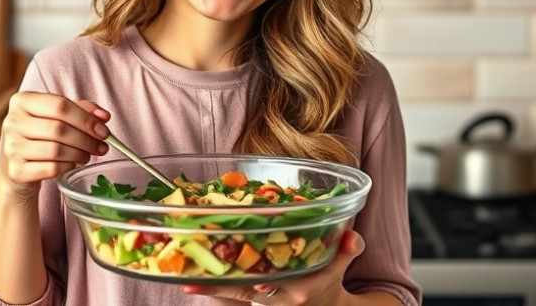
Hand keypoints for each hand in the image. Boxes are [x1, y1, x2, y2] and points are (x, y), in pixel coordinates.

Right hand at [0, 91, 110, 200]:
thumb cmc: (41, 135)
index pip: (60, 105)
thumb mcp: (58, 116)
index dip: (86, 118)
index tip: (104, 129)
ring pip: (56, 150)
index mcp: (22, 101)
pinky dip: (68, 167)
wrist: (16, 165)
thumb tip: (104, 116)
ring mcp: (11, 148)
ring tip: (87, 155)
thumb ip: (82, 110)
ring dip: (79, 154)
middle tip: (102, 146)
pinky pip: (51, 168)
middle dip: (87, 139)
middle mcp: (12, 122)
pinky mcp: (16, 171)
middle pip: (59, 129)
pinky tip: (72, 164)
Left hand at [182, 230, 365, 305]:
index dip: (264, 284)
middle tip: (194, 280)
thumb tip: (352, 237)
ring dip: (208, 288)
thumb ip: (349, 248)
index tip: (255, 283)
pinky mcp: (250, 296)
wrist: (321, 305)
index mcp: (299, 288)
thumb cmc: (328, 278)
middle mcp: (276, 296)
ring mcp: (261, 298)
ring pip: (232, 293)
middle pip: (246, 291)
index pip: (279, 285)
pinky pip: (228, 292)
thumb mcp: (342, 263)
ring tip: (183, 280)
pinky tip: (187, 281)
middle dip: (221, 287)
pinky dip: (209, 287)